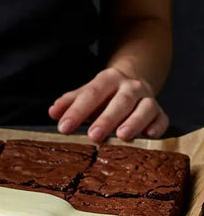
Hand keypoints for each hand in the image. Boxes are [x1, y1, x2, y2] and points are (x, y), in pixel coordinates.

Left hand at [48, 66, 169, 142]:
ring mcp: (147, 98)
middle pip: (120, 101)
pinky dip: (157, 126)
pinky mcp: (159, 112)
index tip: (64, 127)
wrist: (134, 81)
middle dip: (107, 118)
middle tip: (93, 136)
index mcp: (108, 79)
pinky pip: (162, 118)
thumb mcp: (87, 92)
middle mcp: (130, 86)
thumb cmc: (105, 93)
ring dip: (134, 122)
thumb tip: (53, 112)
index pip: (91, 93)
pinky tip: (149, 135)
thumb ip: (70, 102)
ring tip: (122, 136)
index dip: (77, 111)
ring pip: (144, 108)